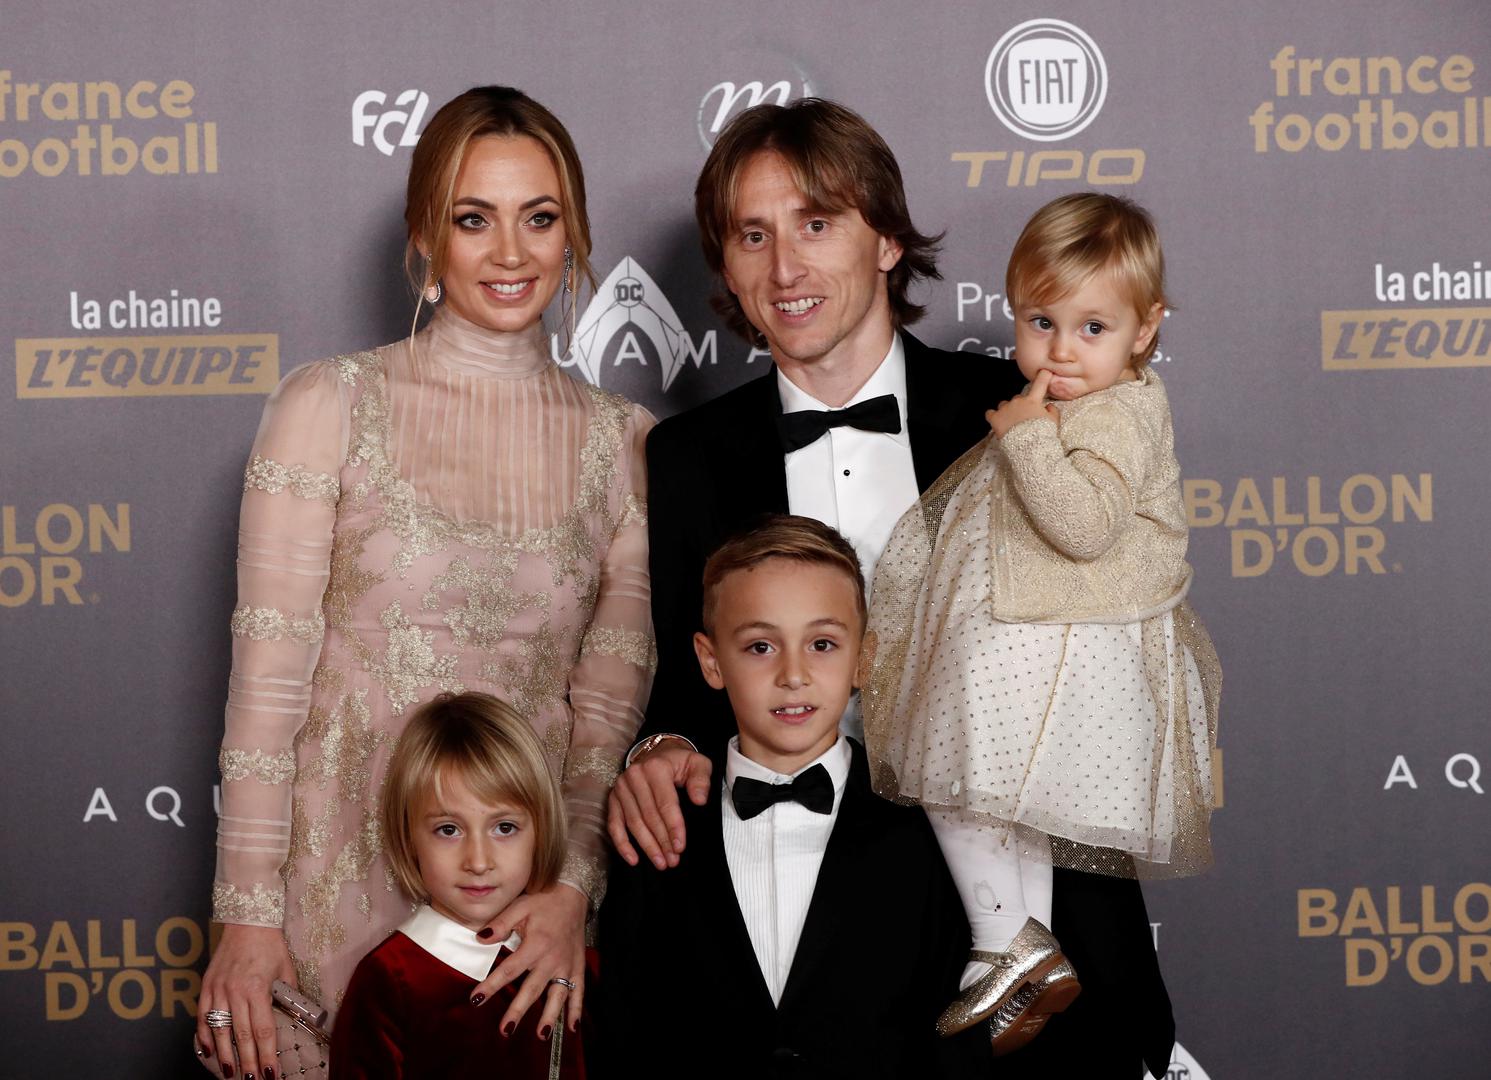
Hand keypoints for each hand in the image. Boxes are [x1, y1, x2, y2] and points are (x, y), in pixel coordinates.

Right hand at [197, 922, 296, 1078]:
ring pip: (219, 1030)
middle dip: (247, 1062)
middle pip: (241, 1036)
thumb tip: (297, 1017)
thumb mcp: (286, 970)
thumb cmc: (271, 945)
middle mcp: (236, 991)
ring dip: (225, 1055)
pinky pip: (201, 1016)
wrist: (247, 921)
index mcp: (258, 988)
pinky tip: (208, 1052)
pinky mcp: (206, 986)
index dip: (266, 1054)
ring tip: (230, 1074)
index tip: (272, 1072)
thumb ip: (288, 995)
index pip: (263, 1030)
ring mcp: (218, 989)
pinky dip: (204, 1036)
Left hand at [471, 882, 587, 1037]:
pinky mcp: (577, 967)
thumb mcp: (520, 906)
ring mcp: (567, 965)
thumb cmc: (544, 901)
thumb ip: (500, 924)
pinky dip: (576, 1010)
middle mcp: (552, 959)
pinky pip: (578, 991)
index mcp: (536, 944)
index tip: (476, 999)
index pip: (509, 970)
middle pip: (532, 989)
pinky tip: (571, 1028)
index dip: (491, 985)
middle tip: (505, 1030)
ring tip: (540, 1035)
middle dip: (518, 1010)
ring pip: (557, 995)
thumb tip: (480, 939)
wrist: (573, 895)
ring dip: (549, 1016)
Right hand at [606, 742, 712, 868]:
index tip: (680, 847)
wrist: (658, 751)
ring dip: (646, 846)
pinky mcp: (613, 798)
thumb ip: (701, 780)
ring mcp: (621, 788)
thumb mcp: (698, 763)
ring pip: (633, 823)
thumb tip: (699, 800)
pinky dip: (622, 844)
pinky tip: (633, 859)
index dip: (673, 827)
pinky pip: (614, 824)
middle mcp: (634, 777)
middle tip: (673, 860)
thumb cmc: (679, 762)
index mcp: (656, 768)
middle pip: (648, 816)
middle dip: (661, 841)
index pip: (665, 803)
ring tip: (660, 862)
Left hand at [986, 368, 1058, 438]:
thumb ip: (1052, 411)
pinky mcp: (995, 418)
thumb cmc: (1043, 435)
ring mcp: (1005, 409)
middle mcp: (1018, 401)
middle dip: (1020, 406)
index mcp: (1033, 401)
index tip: (1044, 371)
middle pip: (1018, 398)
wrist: (1028, 447)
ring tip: (1011, 424)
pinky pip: (990, 413)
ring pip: (1004, 405)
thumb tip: (1049, 406)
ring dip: (1007, 411)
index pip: (1040, 383)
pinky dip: (993, 416)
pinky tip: (997, 422)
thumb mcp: (1054, 422)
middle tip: (1023, 419)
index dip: (1043, 376)